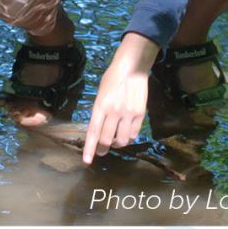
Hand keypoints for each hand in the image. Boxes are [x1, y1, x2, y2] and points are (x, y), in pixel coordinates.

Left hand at [82, 37, 156, 163]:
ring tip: (116, 141)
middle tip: (102, 151)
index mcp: (100, 106)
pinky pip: (134, 133)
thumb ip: (99, 111)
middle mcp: (113, 112)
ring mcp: (127, 113)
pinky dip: (129, 137)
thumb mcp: (101, 94)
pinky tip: (127, 133)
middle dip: (103, 149)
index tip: (87, 161)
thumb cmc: (113, 78)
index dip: (89, 148)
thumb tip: (99, 129)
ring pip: (122, 139)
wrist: (132, 67)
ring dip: (118, 144)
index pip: (93, 132)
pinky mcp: (140, 113)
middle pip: (107, 139)